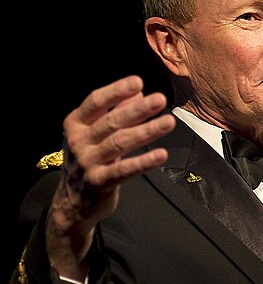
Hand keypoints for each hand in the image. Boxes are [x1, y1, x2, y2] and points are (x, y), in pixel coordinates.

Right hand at [46, 75, 175, 279]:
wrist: (72, 202)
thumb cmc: (90, 159)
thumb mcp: (96, 133)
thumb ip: (115, 111)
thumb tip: (138, 91)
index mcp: (75, 124)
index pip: (95, 102)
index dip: (116, 91)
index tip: (137, 81)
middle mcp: (79, 141)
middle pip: (111, 122)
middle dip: (138, 110)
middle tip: (160, 99)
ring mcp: (87, 163)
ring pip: (120, 143)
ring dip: (146, 131)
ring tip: (169, 122)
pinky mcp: (99, 182)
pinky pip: (124, 170)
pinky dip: (143, 162)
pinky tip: (161, 154)